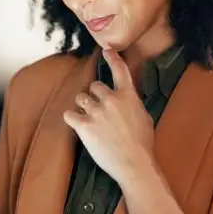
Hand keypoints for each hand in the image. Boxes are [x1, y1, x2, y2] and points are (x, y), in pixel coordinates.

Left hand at [63, 47, 155, 182]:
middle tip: (100, 112)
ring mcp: (96, 112)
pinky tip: (77, 125)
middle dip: (95, 97)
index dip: (112, 58)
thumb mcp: (143, 117)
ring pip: (81, 98)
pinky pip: (69, 114)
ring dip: (83, 107)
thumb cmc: (142, 144)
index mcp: (128, 96)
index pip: (119, 70)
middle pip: (94, 86)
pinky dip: (72, 118)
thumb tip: (124, 99)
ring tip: (91, 120)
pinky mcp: (83, 125)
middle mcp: (110, 99)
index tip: (106, 50)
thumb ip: (131, 103)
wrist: (134, 163)